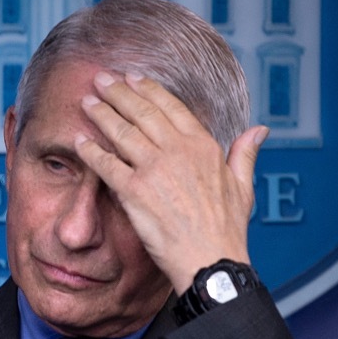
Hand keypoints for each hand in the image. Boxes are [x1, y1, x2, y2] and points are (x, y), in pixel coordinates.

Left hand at [74, 71, 268, 293]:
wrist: (210, 260)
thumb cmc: (226, 229)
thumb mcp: (243, 186)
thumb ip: (245, 153)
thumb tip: (259, 130)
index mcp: (203, 145)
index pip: (170, 106)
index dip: (147, 89)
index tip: (132, 78)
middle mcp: (178, 150)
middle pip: (141, 112)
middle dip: (117, 92)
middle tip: (100, 79)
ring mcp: (154, 169)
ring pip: (122, 132)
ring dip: (101, 114)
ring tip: (87, 102)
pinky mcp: (135, 191)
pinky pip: (107, 164)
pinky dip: (91, 151)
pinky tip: (79, 141)